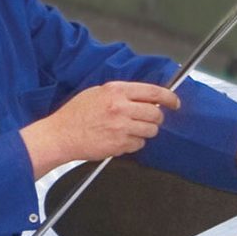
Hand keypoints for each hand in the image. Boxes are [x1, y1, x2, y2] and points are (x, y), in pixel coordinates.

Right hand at [20, 81, 179, 176]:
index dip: (169, 97)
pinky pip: (139, 145)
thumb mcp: (97, 92)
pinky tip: (121, 139)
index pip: (153, 91)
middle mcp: (121, 107)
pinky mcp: (119, 145)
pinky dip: (134, 144)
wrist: (61, 135)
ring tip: (130, 130)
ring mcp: (121, 127)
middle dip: (157, 118)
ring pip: (150, 131)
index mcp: (116, 90)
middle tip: (150, 119)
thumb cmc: (76, 114)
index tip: (175, 102)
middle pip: (156, 113)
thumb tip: (144, 97)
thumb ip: (121, 93)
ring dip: (146, 131)